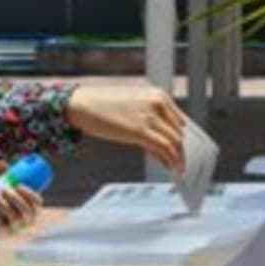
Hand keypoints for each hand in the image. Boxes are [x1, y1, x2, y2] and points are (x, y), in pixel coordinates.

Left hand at [0, 163, 42, 238]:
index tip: (18, 185)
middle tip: (3, 190)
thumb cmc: (6, 203)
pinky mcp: (4, 233)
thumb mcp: (8, 190)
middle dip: (15, 199)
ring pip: (13, 217)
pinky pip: (0, 226)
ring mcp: (17, 227)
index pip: (37, 201)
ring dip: (4, 206)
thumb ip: (6, 176)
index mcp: (34, 208)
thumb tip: (0, 162)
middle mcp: (28, 220)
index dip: (30, 194)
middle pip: (26, 210)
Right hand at [64, 86, 186, 174]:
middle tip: (183, 164)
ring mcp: (150, 116)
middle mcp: (158, 103)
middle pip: (180, 132)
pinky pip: (164, 147)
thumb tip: (160, 142)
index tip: (184, 151)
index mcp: (157, 95)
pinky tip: (172, 168)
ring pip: (175, 141)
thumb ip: (149, 121)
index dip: (183, 139)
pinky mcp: (140, 130)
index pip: (180, 121)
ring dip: (180, 158)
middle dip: (183, 150)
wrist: (80, 104)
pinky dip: (172, 160)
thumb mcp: (132, 108)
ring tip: (179, 169)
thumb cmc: (100, 106)